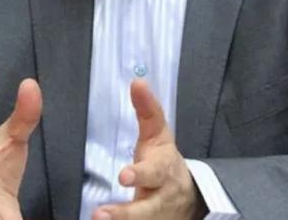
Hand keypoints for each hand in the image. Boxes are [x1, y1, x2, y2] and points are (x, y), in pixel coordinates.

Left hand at [92, 79, 205, 219]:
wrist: (188, 199)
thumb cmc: (164, 161)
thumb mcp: (158, 135)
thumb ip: (147, 110)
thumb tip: (137, 80)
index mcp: (163, 170)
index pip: (153, 172)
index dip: (140, 175)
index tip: (124, 176)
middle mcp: (161, 198)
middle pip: (146, 209)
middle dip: (125, 214)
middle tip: (100, 214)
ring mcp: (155, 217)